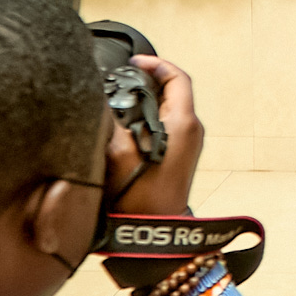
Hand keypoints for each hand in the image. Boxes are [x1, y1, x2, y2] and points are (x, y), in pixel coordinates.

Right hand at [104, 55, 203, 216]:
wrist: (153, 233)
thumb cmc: (141, 198)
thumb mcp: (119, 153)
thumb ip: (112, 122)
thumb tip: (104, 102)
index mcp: (184, 123)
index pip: (178, 78)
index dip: (157, 64)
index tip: (134, 61)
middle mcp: (191, 130)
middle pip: (174, 91)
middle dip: (148, 81)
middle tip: (122, 78)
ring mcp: (188, 144)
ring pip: (169, 108)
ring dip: (147, 100)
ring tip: (119, 98)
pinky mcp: (179, 156)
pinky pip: (166, 125)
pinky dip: (148, 117)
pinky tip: (124, 124)